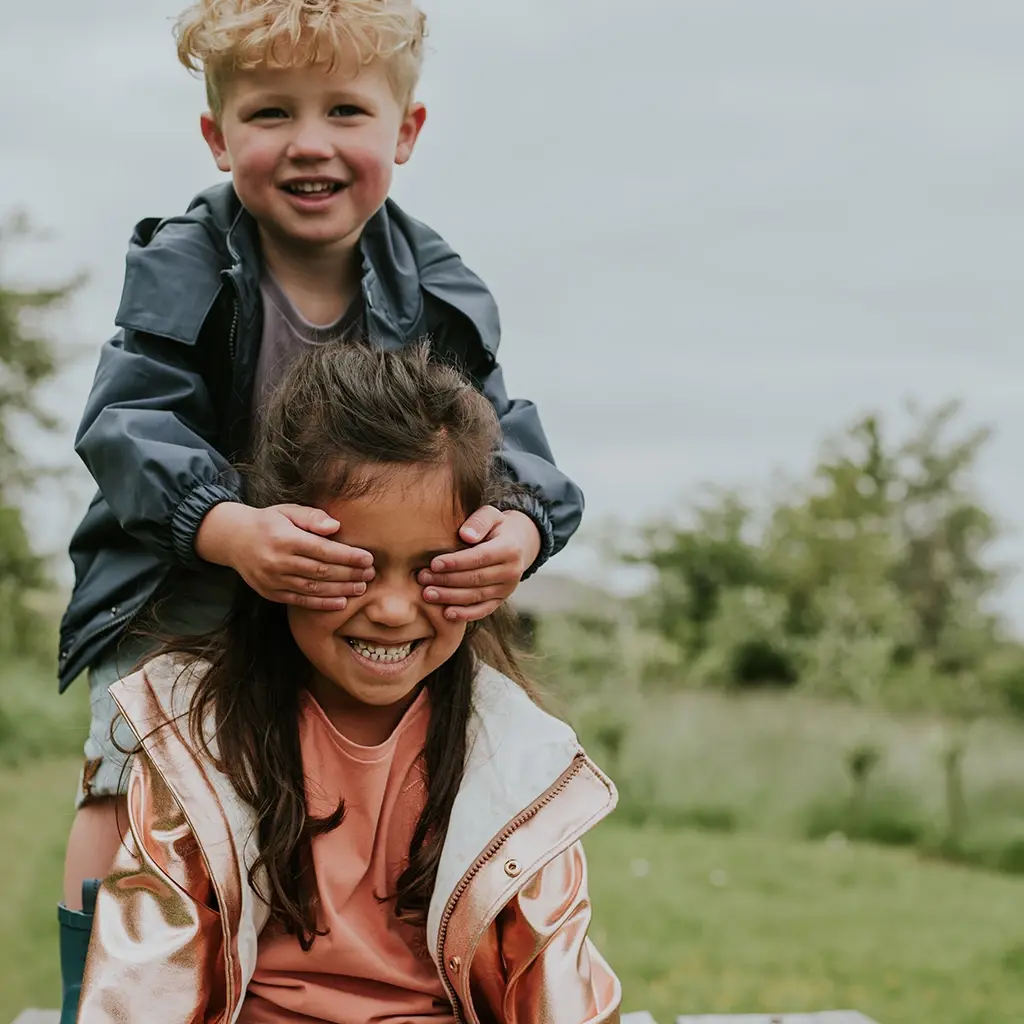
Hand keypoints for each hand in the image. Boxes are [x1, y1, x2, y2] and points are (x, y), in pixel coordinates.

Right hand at [195, 502, 373, 609]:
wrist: (234, 540)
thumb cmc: (269, 522)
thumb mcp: (288, 511)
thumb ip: (312, 517)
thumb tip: (336, 527)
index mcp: (285, 539)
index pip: (323, 550)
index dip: (348, 556)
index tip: (368, 558)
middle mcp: (278, 562)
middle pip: (321, 571)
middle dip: (349, 574)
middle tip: (371, 574)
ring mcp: (273, 580)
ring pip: (313, 589)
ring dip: (341, 590)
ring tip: (362, 588)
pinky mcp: (271, 593)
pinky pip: (300, 601)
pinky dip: (322, 604)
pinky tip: (341, 602)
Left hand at [418, 507, 540, 621]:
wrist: (516, 543)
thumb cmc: (495, 526)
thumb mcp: (490, 515)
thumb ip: (478, 521)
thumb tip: (466, 535)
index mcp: (510, 549)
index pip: (480, 557)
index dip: (456, 562)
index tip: (434, 563)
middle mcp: (512, 572)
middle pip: (475, 579)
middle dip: (447, 580)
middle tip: (422, 578)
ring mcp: (507, 589)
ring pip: (476, 596)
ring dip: (450, 597)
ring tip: (427, 594)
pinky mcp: (500, 600)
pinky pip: (482, 610)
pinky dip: (464, 614)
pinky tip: (445, 613)